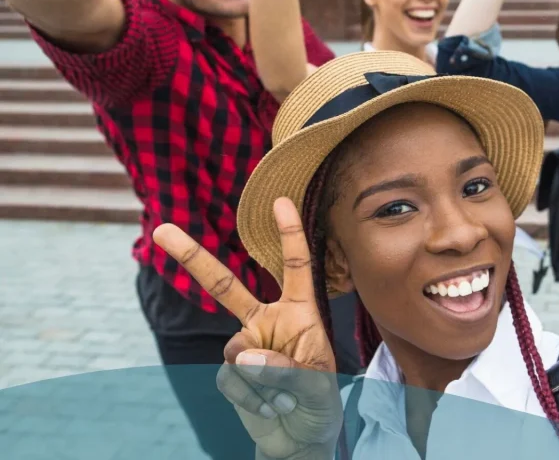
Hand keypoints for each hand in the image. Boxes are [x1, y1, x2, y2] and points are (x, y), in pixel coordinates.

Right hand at [154, 197, 341, 458]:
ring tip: (288, 399)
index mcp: (299, 313)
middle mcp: (266, 322)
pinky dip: (254, 399)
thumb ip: (287, 368)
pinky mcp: (230, 374)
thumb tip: (245, 355)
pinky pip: (232, 381)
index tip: (281, 201)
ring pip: (238, 353)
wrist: (299, 437)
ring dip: (266, 381)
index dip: (289, 234)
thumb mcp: (318, 383)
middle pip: (225, 286)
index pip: (295, 267)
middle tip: (161, 229)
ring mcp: (244, 347)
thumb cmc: (318, 402)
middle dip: (191, 258)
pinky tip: (271, 408)